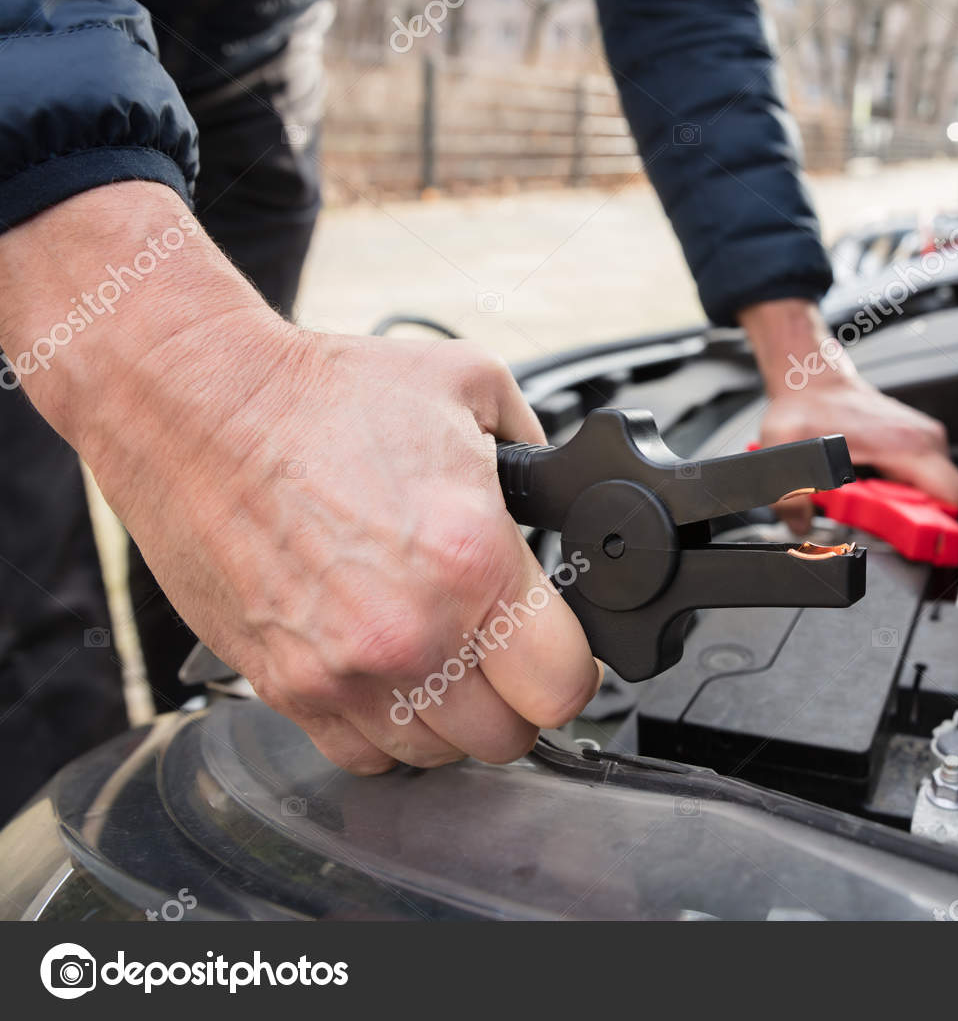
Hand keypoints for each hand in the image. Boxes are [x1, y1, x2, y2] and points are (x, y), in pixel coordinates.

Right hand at [0, 183, 601, 773]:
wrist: (200, 408)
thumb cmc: (324, 397)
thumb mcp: (472, 388)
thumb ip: (538, 455)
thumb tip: (567, 494)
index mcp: (473, 561)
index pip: (565, 685)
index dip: (572, 666)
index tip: (558, 645)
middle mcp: (412, 632)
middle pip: (508, 736)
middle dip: (517, 696)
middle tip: (502, 649)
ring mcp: (344, 671)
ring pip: (438, 754)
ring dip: (451, 716)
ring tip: (441, 653)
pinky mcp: (286, 688)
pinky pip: (361, 756)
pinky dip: (383, 727)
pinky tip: (386, 671)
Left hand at [739, 298, 957, 520]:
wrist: (813, 380)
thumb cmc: (809, 405)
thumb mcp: (786, 448)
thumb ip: (788, 492)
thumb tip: (799, 523)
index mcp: (907, 444)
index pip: (956, 496)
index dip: (938, 527)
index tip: (910, 538)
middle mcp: (925, 441)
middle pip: (950, 502)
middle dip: (920, 524)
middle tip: (881, 523)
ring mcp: (925, 442)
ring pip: (938, 494)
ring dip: (909, 510)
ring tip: (871, 506)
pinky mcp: (918, 446)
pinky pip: (926, 483)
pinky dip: (904, 496)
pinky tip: (873, 493)